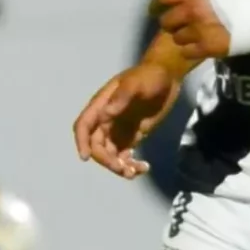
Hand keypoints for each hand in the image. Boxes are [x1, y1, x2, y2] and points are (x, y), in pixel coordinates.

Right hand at [72, 61, 184, 179]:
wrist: (168, 77)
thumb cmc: (150, 76)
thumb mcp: (136, 84)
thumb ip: (121, 98)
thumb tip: (105, 115)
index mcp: (102, 106)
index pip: (84, 126)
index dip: (81, 142)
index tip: (85, 157)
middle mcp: (106, 121)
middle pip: (96, 146)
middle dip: (106, 160)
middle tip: (122, 169)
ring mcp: (118, 131)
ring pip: (110, 155)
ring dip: (118, 167)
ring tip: (135, 172)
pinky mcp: (131, 138)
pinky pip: (125, 157)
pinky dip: (131, 166)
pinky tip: (144, 168)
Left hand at [155, 0, 247, 60]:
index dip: (158, 4)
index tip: (157, 9)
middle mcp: (192, 12)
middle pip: (166, 22)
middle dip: (171, 22)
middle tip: (181, 24)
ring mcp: (199, 31)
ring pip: (176, 38)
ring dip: (182, 37)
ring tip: (194, 35)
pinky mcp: (208, 48)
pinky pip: (187, 52)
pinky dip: (190, 50)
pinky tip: (200, 46)